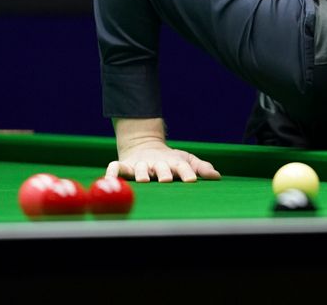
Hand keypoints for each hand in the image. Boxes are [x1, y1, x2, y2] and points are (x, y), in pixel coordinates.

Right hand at [106, 142, 221, 182]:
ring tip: (142, 180)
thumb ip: (201, 168)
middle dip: (164, 173)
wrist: (145, 146)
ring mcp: (140, 165)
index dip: (187, 173)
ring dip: (141, 174)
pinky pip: (116, 168)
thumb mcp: (186, 161)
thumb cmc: (170, 160)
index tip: (191, 180)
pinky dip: (112, 172)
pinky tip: (109, 177)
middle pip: (161, 168)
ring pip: (139, 169)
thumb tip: (217, 176)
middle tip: (166, 179)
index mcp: (174, 163)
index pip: (183, 167)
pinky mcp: (125, 166)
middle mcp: (157, 164)